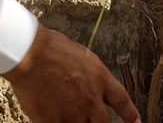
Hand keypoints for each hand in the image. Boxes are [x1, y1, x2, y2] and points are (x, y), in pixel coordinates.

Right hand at [4, 26, 139, 122]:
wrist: (32, 54)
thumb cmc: (53, 48)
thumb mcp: (84, 57)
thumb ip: (90, 76)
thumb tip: (89, 85)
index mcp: (100, 79)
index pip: (123, 101)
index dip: (131, 116)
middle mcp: (90, 100)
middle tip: (97, 121)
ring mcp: (72, 113)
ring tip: (73, 116)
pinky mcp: (52, 121)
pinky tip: (54, 118)